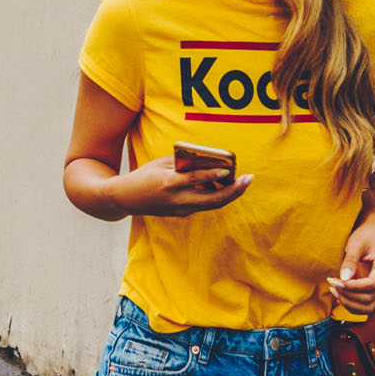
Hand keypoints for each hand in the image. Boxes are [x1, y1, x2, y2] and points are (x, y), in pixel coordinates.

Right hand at [118, 157, 252, 219]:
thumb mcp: (162, 164)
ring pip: (211, 204)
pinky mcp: (181, 213)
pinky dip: (215, 195)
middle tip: (249, 179)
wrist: (126, 198)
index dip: (213, 175)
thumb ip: (184, 164)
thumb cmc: (145, 176)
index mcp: (170, 184)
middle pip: (212, 200)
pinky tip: (223, 185)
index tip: (229, 169)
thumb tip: (208, 162)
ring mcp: (180, 210)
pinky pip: (203, 204)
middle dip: (234, 191)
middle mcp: (178, 200)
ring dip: (228, 193)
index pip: (196, 180)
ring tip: (241, 181)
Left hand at [330, 210, 374, 313]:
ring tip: (335, 290)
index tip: (337, 282)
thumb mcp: (357, 242)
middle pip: (370, 298)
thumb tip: (344, 277)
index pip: (372, 285)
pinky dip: (352, 304)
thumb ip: (351, 260)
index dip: (354, 287)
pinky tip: (340, 294)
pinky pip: (366, 305)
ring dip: (350, 303)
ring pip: (369, 307)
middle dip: (349, 295)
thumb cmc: (367, 235)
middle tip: (332, 284)